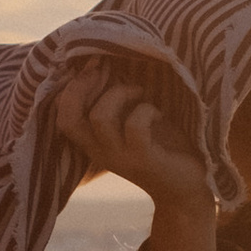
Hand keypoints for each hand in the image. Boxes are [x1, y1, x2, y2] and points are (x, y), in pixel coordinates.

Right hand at [53, 60, 212, 216]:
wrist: (187, 188)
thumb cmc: (162, 147)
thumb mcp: (133, 120)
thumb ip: (118, 101)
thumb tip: (106, 62)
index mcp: (94, 142)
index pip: (62, 116)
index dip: (72, 87)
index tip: (94, 65)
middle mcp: (100, 151)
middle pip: (68, 117)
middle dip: (82, 86)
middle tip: (105, 70)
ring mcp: (120, 157)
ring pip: (100, 117)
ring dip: (120, 94)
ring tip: (140, 92)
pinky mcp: (144, 160)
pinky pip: (134, 126)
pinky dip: (146, 109)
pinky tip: (157, 113)